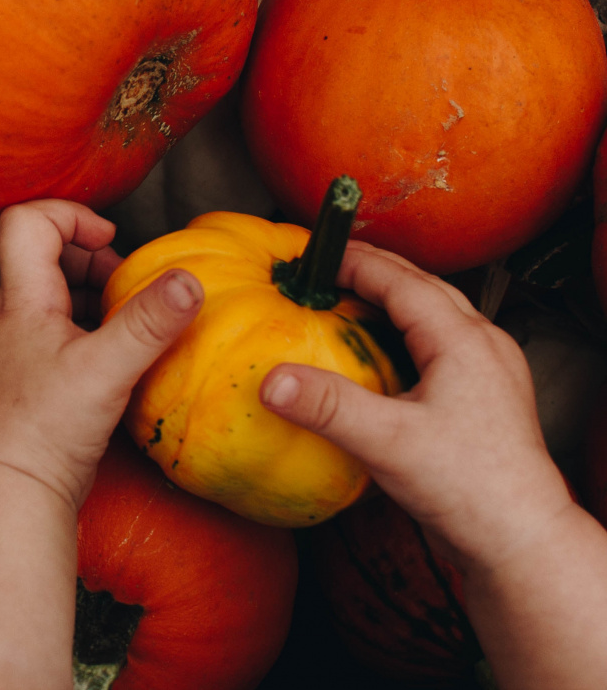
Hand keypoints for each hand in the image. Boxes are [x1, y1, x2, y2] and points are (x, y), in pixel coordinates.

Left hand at [0, 199, 202, 511]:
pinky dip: (78, 329)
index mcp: (18, 299)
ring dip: (87, 295)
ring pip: (45, 294)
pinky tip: (107, 359)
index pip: (27, 220)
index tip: (110, 243)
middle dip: (90, 260)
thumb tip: (189, 279)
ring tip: (123, 323)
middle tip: (125, 290)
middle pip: (41, 254)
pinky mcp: (14, 378)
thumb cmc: (48, 430)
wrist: (9, 496)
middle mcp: (2, 316)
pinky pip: (46, 331)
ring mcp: (4, 348)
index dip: (72, 217)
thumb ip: (150, 321)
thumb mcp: (109, 369)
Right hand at [259, 241, 571, 573]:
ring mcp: (492, 367)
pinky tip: (388, 351)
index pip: (402, 280)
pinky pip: (445, 342)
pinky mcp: (490, 394)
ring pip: (438, 312)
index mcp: (463, 339)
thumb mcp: (388, 443)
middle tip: (329, 267)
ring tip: (353, 299)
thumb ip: (329, 408)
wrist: (522, 540)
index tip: (316, 255)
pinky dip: (410, 331)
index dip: (356, 262)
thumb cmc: (468, 489)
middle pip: (423, 286)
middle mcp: (484, 342)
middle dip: (375, 271)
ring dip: (395, 299)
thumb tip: (272, 381)